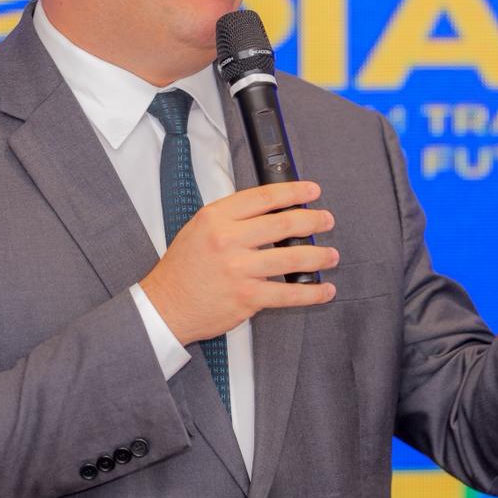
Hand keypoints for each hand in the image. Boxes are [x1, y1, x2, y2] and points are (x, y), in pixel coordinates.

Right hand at [139, 180, 338, 344]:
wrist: (165, 306)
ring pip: (292, 258)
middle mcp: (228, 240)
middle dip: (314, 220)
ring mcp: (239, 270)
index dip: (294, 192)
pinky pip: (288, 293)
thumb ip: (231, 217)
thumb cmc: (183, 268)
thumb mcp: (199, 228)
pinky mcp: (247, 298)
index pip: (264, 197)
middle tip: (327, 220)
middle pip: (284, 224)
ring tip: (332, 255)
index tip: (312, 191)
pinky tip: (324, 289)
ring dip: (319, 256)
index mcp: (216, 218)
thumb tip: (272, 208)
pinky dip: (311, 292)